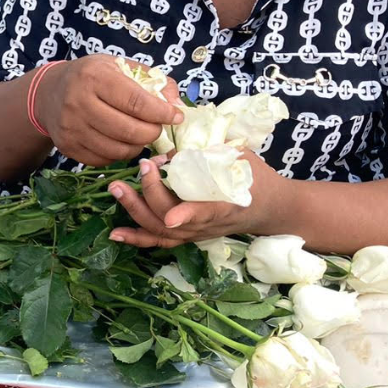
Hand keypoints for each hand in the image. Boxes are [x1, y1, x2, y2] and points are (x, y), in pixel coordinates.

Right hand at [34, 55, 182, 167]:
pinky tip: (122, 141)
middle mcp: (78, 102)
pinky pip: (104, 159)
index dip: (162, 112)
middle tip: (157, 128)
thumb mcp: (119, 66)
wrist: (49, 93)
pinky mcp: (67, 146)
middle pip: (129, 130)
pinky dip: (120, 154)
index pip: (136, 101)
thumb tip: (177, 103)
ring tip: (141, 135)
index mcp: (94, 77)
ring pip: (118, 149)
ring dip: (138, 146)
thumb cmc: (91, 76)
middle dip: (152, 132)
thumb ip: (151, 80)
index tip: (176, 116)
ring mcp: (71, 127)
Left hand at [107, 151, 290, 247]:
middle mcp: (209, 226)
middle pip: (173, 220)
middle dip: (150, 194)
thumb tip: (175, 147)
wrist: (272, 209)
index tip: (171, 216)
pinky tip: (115, 232)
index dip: (188, 215)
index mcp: (228, 206)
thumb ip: (212, 152)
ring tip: (116, 189)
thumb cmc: (257, 179)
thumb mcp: (242, 159)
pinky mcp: (188, 236)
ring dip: (135, 211)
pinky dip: (137, 238)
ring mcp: (196, 234)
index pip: (207, 213)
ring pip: (161, 231)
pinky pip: (160, 240)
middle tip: (141, 167)